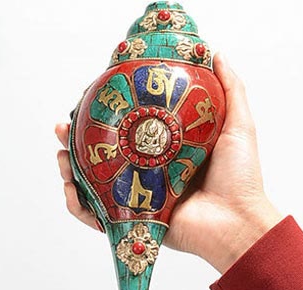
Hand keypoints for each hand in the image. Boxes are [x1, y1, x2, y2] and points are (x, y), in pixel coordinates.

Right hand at [55, 52, 284, 273]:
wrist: (236, 222)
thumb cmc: (240, 178)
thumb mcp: (238, 124)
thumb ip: (229, 89)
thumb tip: (213, 53)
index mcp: (167, 151)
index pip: (128, 129)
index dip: (106, 115)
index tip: (93, 99)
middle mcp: (149, 173)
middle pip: (103, 155)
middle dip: (77, 141)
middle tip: (65, 127)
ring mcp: (138, 199)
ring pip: (92, 184)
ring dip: (70, 169)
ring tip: (62, 156)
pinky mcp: (134, 222)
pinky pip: (96, 217)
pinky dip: (78, 206)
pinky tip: (71, 189)